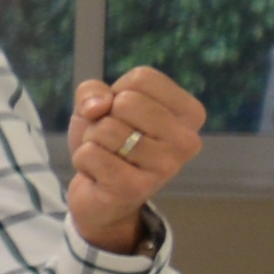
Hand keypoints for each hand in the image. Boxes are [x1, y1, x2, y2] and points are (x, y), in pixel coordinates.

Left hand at [67, 66, 204, 251]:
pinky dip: (83, 160)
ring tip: (108, 156)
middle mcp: (187, 140)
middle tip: (114, 141)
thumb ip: (93, 91)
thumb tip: (97, 107)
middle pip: (126, 102)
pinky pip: (90, 154)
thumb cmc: (110, 142)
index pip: (143, 78)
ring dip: (93, 141)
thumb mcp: (99, 105)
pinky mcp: (135, 188)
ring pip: (106, 128)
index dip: (117, 92)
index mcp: (190, 113)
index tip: (124, 116)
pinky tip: (100, 174)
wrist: (101, 195)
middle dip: (104, 118)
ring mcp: (166, 166)